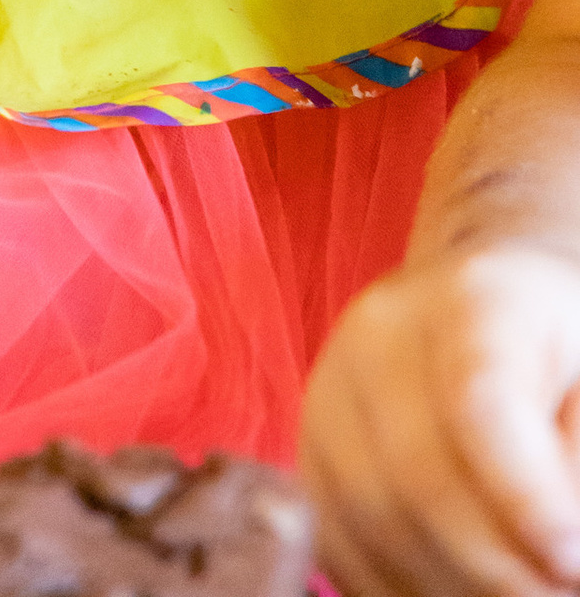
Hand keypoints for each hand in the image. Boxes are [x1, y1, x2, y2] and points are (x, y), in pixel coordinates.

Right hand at [305, 246, 579, 596]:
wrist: (496, 309)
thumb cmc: (561, 352)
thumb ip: (575, 450)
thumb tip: (560, 548)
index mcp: (474, 297)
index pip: (479, 403)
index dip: (525, 500)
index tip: (572, 556)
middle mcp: (382, 332)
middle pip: (419, 478)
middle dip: (498, 570)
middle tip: (556, 590)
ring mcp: (332, 388)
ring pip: (374, 520)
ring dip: (451, 587)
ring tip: (514, 590)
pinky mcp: (310, 447)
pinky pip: (337, 540)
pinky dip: (397, 586)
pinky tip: (455, 588)